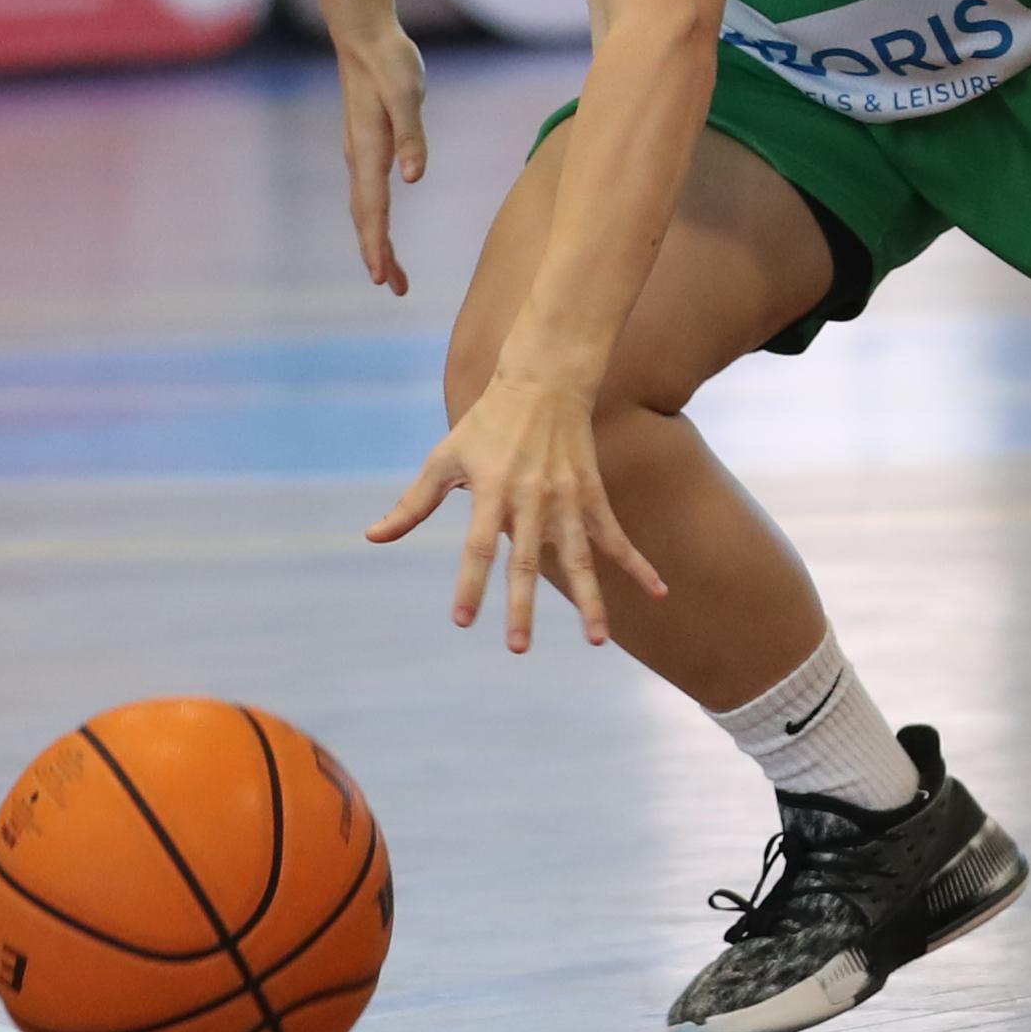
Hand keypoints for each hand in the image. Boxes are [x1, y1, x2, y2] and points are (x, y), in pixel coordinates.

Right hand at [337, 22, 428, 294]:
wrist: (364, 37)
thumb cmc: (390, 62)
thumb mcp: (407, 94)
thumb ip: (411, 136)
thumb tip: (414, 178)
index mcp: (370, 150)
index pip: (373, 209)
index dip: (377, 245)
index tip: (381, 278)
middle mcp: (359, 157)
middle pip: (366, 218)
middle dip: (378, 255)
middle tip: (395, 288)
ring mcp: (360, 153)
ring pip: (365, 208)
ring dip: (376, 240)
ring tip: (393, 272)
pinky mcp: (366, 145)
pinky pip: (368, 193)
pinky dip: (375, 218)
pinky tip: (383, 225)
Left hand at [371, 368, 666, 653]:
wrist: (545, 382)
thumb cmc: (486, 424)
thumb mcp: (445, 458)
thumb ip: (413, 504)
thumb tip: (372, 537)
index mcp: (492, 490)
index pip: (478, 546)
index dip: (470, 584)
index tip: (463, 621)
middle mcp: (531, 498)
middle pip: (528, 561)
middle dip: (523, 606)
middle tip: (519, 649)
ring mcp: (567, 498)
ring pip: (580, 558)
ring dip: (591, 600)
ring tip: (596, 641)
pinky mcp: (592, 495)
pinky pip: (616, 536)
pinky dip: (638, 565)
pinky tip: (658, 592)